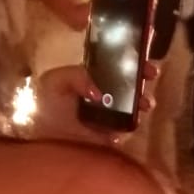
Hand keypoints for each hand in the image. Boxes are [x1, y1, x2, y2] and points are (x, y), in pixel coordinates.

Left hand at [30, 62, 158, 143]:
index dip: (130, 57)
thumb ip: (77, 76)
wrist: (41, 139)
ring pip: (134, 103)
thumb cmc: (45, 106)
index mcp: (91, 77)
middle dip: (143, 76)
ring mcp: (111, 114)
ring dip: (144, 98)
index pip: (115, 64)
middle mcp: (104, 94)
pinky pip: (129, 126)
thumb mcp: (55, 81)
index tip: (143, 53)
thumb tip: (101, 92)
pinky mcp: (113, 135)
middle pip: (130, 81)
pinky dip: (135, 121)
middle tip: (152, 74)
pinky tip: (135, 118)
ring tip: (145, 102)